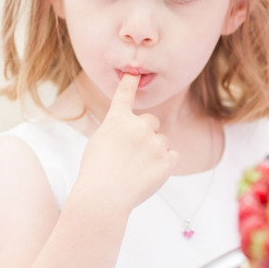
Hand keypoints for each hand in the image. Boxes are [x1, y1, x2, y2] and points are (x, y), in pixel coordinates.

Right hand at [75, 74, 178, 212]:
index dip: (131, 82)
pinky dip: (165, 165)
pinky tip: (149, 175)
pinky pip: (173, 156)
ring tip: (138, 170)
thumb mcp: (98, 143)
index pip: (125, 95)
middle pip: (151, 122)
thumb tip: (131, 133)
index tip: (135, 71)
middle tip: (133, 155)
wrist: (103, 196)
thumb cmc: (95, 173)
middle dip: (146, 134)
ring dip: (155, 152)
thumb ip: (117, 131)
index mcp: (117, 120)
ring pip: (162, 142)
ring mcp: (154, 142)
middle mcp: (138, 126)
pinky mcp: (167, 160)